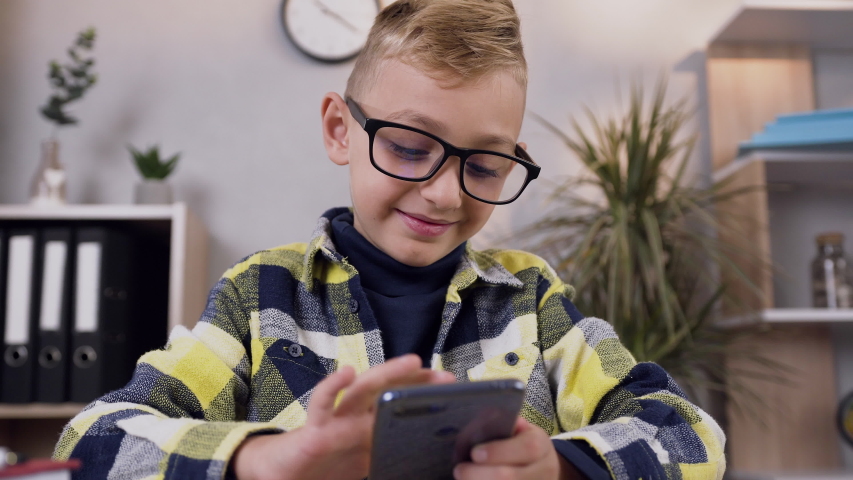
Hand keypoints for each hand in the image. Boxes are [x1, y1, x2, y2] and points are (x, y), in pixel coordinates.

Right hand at [231, 354, 455, 479]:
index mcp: (368, 428)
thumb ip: (386, 457)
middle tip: (443, 374)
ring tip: (412, 360)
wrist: (281, 478)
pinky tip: (345, 373)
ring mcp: (336, 420)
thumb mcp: (362, 466)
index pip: (400, 403)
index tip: (450, 386)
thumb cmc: (321, 469)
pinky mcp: (314, 429)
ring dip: (388, 373)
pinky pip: (322, 403)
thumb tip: (422, 461)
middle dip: (416, 380)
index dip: (424, 393)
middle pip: (389, 391)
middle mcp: (355, 418)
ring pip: (364, 390)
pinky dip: (332, 386)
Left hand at [453, 418, 582, 479]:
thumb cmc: (519, 443)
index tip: (475, 453)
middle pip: (511, 477)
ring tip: (461, 479)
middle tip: (459, 470)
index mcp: (540, 444)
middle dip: (480, 475)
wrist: (544, 469)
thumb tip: (477, 414)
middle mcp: (544, 469)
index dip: (499, 451)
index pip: (526, 448)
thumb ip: (502, 422)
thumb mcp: (518, 429)